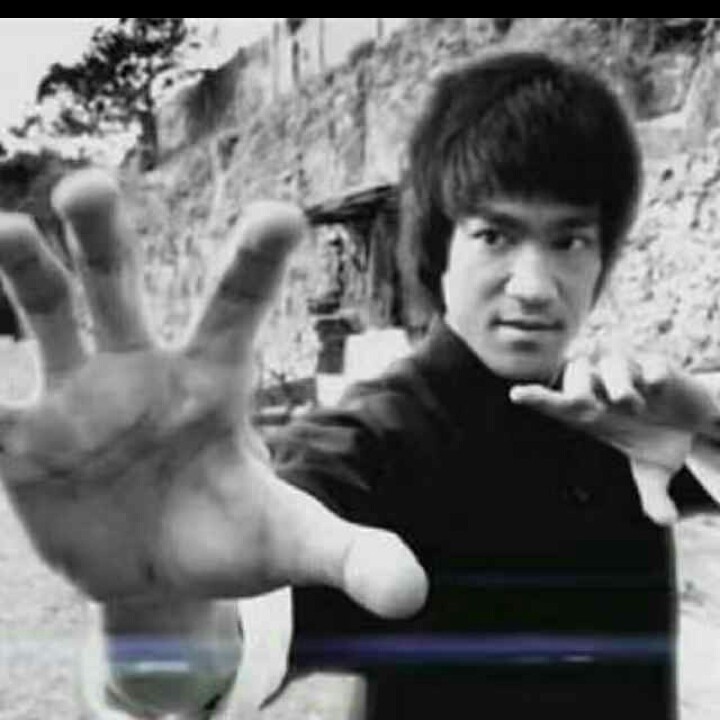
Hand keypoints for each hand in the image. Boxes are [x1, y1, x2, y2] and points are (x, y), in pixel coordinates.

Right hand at [0, 169, 426, 618]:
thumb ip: (349, 555)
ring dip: (22, 271)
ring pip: (49, 316)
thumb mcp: (290, 545)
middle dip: (103, 235)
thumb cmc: (230, 542)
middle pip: (121, 286)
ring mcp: (78, 399)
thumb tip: (413, 595)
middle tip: (87, 187)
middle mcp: (143, 372)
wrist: (156, 574)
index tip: (283, 214)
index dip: (258, 263)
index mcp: (212, 384)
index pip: (238, 310)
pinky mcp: (25, 442)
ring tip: (4, 229)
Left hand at [509, 352, 719, 524]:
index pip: (557, 402)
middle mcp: (605, 387)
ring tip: (636, 406)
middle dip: (579, 389)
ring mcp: (630, 371)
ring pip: (610, 363)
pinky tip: (659, 387)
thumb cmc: (659, 438)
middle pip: (575, 372)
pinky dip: (652, 377)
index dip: (537, 398)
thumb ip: (652, 493)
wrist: (694, 415)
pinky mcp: (657, 363)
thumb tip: (664, 521)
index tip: (516, 394)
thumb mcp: (655, 468)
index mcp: (592, 412)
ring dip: (619, 385)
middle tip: (592, 407)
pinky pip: (648, 364)